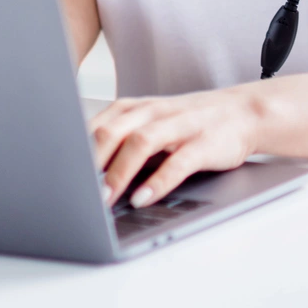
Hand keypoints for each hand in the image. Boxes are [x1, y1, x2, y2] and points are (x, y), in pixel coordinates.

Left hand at [89, 87, 261, 207]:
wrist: (247, 112)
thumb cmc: (192, 123)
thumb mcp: (153, 124)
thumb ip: (122, 141)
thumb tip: (83, 175)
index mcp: (138, 107)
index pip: (98, 124)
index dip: (76, 150)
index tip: (60, 176)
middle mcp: (156, 112)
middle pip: (114, 130)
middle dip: (92, 163)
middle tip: (76, 193)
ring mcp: (182, 125)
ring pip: (142, 142)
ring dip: (119, 172)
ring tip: (105, 199)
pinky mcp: (205, 143)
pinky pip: (178, 162)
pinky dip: (158, 182)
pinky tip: (143, 199)